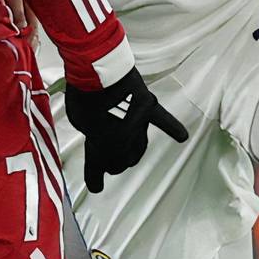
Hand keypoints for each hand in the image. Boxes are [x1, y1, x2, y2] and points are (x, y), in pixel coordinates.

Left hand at [65, 67, 187, 191]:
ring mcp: (139, 124)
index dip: (95, 179)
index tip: (95, 187)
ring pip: (140, 146)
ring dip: (133, 153)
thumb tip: (96, 130)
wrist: (100, 72)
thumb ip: (88, 130)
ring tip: (129, 156)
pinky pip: (164, 120)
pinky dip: (173, 128)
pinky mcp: (148, 107)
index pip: (98, 167)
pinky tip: (181, 136)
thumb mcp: (77, 119)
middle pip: (122, 159)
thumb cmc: (85, 95)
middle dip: (115, 163)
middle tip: (109, 164)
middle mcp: (125, 140)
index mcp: (104, 146)